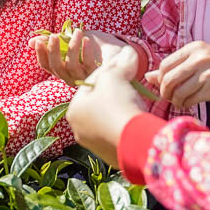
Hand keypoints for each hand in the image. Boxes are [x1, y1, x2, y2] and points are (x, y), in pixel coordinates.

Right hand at [32, 27, 124, 85]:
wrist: (117, 49)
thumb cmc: (92, 45)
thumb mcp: (71, 40)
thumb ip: (53, 42)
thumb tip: (31, 42)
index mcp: (63, 70)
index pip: (47, 66)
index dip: (41, 54)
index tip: (39, 41)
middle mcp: (72, 77)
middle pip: (56, 67)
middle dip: (53, 51)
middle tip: (53, 36)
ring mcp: (85, 77)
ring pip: (71, 66)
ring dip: (72, 46)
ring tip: (78, 31)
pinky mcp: (98, 75)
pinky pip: (88, 65)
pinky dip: (86, 52)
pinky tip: (87, 40)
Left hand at [67, 46, 146, 166]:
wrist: (135, 142)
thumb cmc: (118, 104)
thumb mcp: (115, 77)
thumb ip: (119, 64)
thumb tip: (127, 52)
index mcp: (73, 110)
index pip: (90, 86)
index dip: (108, 76)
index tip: (122, 73)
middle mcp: (78, 130)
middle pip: (98, 105)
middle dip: (114, 95)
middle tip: (129, 90)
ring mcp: (93, 146)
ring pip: (108, 121)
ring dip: (120, 112)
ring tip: (134, 106)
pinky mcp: (110, 157)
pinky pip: (117, 135)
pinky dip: (125, 128)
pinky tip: (136, 123)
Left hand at [149, 40, 209, 108]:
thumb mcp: (197, 63)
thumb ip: (174, 69)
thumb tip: (147, 77)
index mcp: (194, 48)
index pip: (166, 64)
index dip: (161, 78)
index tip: (164, 86)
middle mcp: (200, 57)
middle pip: (169, 78)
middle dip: (165, 92)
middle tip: (169, 97)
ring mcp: (206, 72)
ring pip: (179, 91)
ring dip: (176, 100)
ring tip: (180, 101)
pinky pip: (190, 99)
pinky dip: (186, 104)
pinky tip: (190, 102)